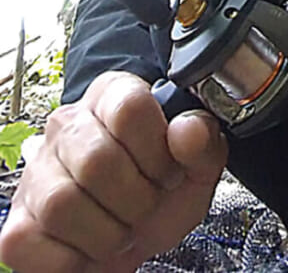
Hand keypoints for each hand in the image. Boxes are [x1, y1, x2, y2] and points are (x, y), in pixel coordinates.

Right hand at [0, 72, 227, 272]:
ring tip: (119, 228)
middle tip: (144, 207)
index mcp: (113, 96)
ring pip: (62, 204)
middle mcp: (67, 125)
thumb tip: (188, 130)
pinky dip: (71, 260)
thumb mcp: (197, 167)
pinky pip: (30, 245)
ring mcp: (36, 172)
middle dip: (135, 199)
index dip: (157, 151)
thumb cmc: (162, 192)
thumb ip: (202, 142)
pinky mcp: (16, 222)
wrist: (135, 238)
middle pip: (96, 161)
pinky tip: (89, 247)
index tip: (168, 174)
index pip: (130, 108)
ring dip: (106, 233)